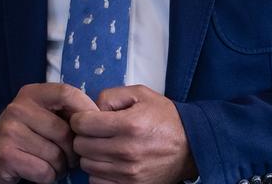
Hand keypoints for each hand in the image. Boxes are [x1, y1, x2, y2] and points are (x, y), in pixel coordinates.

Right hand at [0, 83, 98, 182]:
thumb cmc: (28, 136)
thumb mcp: (42, 116)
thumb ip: (65, 112)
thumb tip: (99, 118)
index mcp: (31, 93)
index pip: (67, 93)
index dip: (86, 110)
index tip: (93, 128)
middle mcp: (18, 108)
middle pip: (64, 131)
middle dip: (73, 151)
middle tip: (69, 157)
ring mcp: (9, 131)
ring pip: (56, 154)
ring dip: (61, 166)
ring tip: (53, 164)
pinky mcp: (6, 154)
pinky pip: (44, 171)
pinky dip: (49, 177)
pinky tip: (40, 172)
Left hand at [70, 85, 196, 183]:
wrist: (191, 146)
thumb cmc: (166, 119)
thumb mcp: (141, 95)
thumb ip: (111, 96)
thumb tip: (91, 108)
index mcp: (129, 125)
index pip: (82, 124)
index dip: (80, 118)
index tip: (86, 118)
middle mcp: (127, 150)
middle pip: (81, 145)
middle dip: (84, 136)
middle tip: (94, 132)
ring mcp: (128, 172)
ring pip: (87, 165)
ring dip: (90, 155)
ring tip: (103, 146)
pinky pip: (97, 182)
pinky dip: (98, 172)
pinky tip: (109, 162)